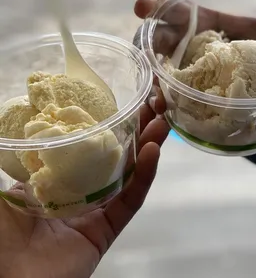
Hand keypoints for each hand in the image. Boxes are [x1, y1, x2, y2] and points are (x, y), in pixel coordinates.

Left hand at [0, 104, 169, 277]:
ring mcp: (97, 210)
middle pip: (115, 158)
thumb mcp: (4, 183)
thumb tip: (26, 124)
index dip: (107, 126)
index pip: (87, 147)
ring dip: (147, 147)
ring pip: (129, 174)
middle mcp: (81, 191)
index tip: (121, 105)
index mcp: (58, 179)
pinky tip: (153, 151)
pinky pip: (131, 199)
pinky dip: (144, 175)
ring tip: (161, 123)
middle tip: (151, 108)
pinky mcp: (108, 229)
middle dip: (135, 132)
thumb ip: (18, 156)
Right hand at [133, 0, 255, 113]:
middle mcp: (175, 40)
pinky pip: (161, 89)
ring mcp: (170, 63)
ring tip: (158, 98)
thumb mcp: (252, 32)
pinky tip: (162, 111)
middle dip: (146, 45)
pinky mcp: (172, 83)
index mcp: (190, 19)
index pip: (168, 9)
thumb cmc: (236, 40)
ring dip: (153, 83)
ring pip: (153, 69)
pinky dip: (160, 98)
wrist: (233, 65)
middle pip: (153, 39)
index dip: (153, 7)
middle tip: (146, 55)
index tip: (142, 6)